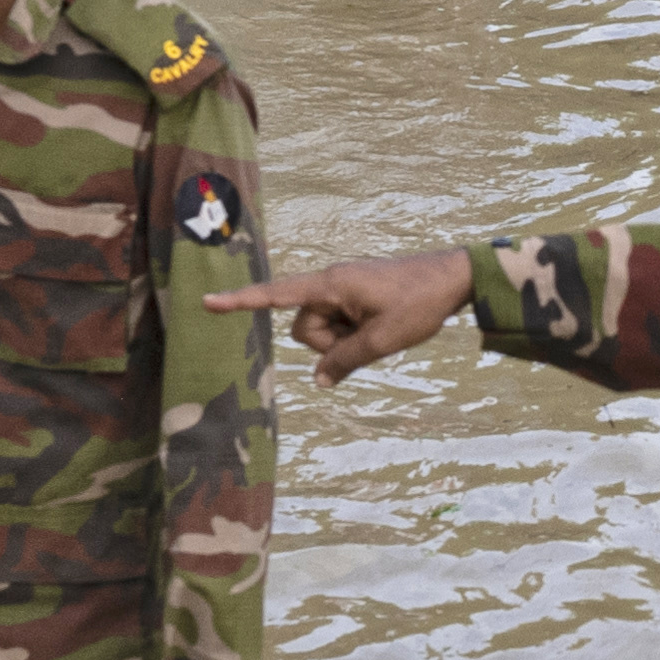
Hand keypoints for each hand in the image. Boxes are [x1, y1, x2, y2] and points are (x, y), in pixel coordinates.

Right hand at [210, 248, 473, 379]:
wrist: (453, 278)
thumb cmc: (418, 304)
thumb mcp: (382, 341)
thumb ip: (344, 361)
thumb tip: (319, 380)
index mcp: (331, 285)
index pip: (276, 295)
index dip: (240, 302)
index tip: (206, 303)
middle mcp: (330, 282)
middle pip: (304, 327)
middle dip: (328, 342)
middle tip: (369, 336)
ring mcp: (343, 288)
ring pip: (323, 329)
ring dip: (344, 339)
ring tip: (379, 330)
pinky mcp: (354, 295)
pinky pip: (340, 323)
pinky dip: (354, 333)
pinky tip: (382, 326)